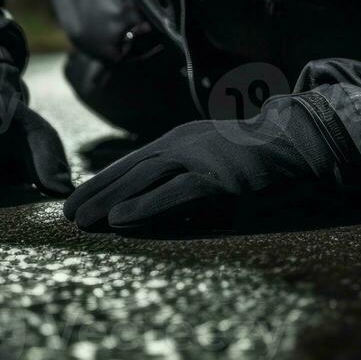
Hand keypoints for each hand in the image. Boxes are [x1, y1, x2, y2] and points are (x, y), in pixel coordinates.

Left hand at [64, 94, 342, 232]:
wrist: (293, 138)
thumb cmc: (254, 151)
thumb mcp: (212, 153)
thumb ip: (185, 167)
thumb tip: (156, 190)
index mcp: (178, 138)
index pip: (130, 161)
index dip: (100, 180)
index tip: (74, 199)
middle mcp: (181, 143)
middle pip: (129, 169)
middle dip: (95, 192)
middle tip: (67, 216)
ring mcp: (198, 157)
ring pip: (142, 179)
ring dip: (109, 200)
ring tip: (83, 221)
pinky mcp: (216, 176)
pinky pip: (173, 192)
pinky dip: (144, 206)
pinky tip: (121, 220)